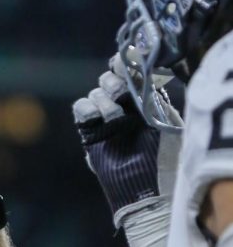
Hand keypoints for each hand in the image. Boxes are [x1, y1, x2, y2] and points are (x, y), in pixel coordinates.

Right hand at [72, 56, 181, 228]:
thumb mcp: (165, 117)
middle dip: (114, 82)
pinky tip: (98, 119)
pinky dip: (87, 109)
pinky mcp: (90, 131)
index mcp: (145, 100)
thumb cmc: (163, 153)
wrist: (146, 183)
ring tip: (114, 118)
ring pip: (95, 92)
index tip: (126, 64)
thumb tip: (139, 67)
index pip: (131, 73)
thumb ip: (151, 92)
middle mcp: (125, 107)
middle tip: (122, 95)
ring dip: (104, 100)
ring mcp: (106, 119)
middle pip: (109, 78)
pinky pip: (81, 108)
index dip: (126, 64)